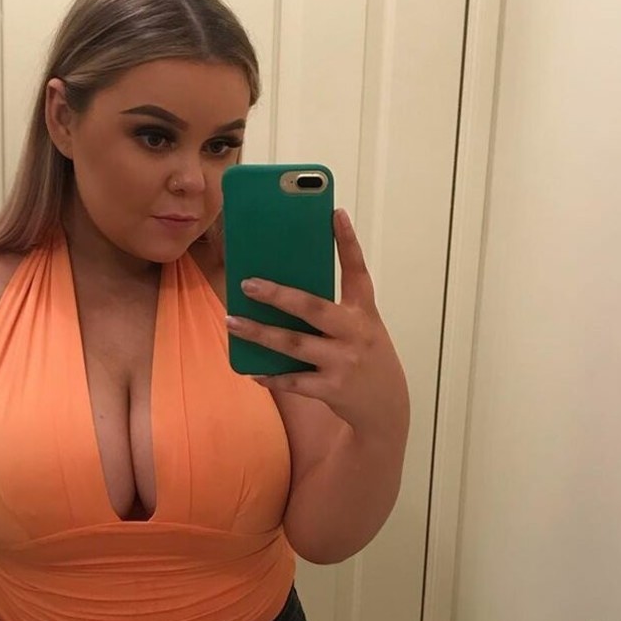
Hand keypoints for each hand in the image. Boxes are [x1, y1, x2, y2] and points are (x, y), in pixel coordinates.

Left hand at [225, 209, 408, 438]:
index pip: (357, 271)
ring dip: (259, 334)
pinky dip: (272, 376)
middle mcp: (355, 334)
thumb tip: (283, 293)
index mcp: (364, 312)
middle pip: (313, 308)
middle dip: (278, 295)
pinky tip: (253, 370)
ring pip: (294, 344)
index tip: (334, 213)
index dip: (347, 242)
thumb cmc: (365, 357)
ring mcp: (343, 362)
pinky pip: (294, 381)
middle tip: (247, 283)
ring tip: (233, 322)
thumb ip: (333, 311)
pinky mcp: (332, 389)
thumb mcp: (361, 329)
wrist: (387, 407)